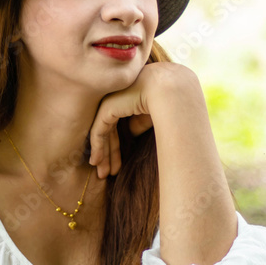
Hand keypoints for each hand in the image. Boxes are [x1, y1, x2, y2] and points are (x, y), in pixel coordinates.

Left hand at [89, 61, 194, 178]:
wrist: (169, 90)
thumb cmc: (166, 101)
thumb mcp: (151, 115)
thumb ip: (138, 123)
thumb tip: (131, 133)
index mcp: (126, 98)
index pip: (118, 125)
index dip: (117, 146)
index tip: (118, 165)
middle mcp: (116, 98)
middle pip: (109, 131)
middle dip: (109, 154)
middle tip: (106, 173)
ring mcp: (110, 102)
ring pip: (102, 133)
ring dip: (102, 154)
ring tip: (102, 174)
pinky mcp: (106, 108)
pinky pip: (98, 132)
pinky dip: (97, 148)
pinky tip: (96, 162)